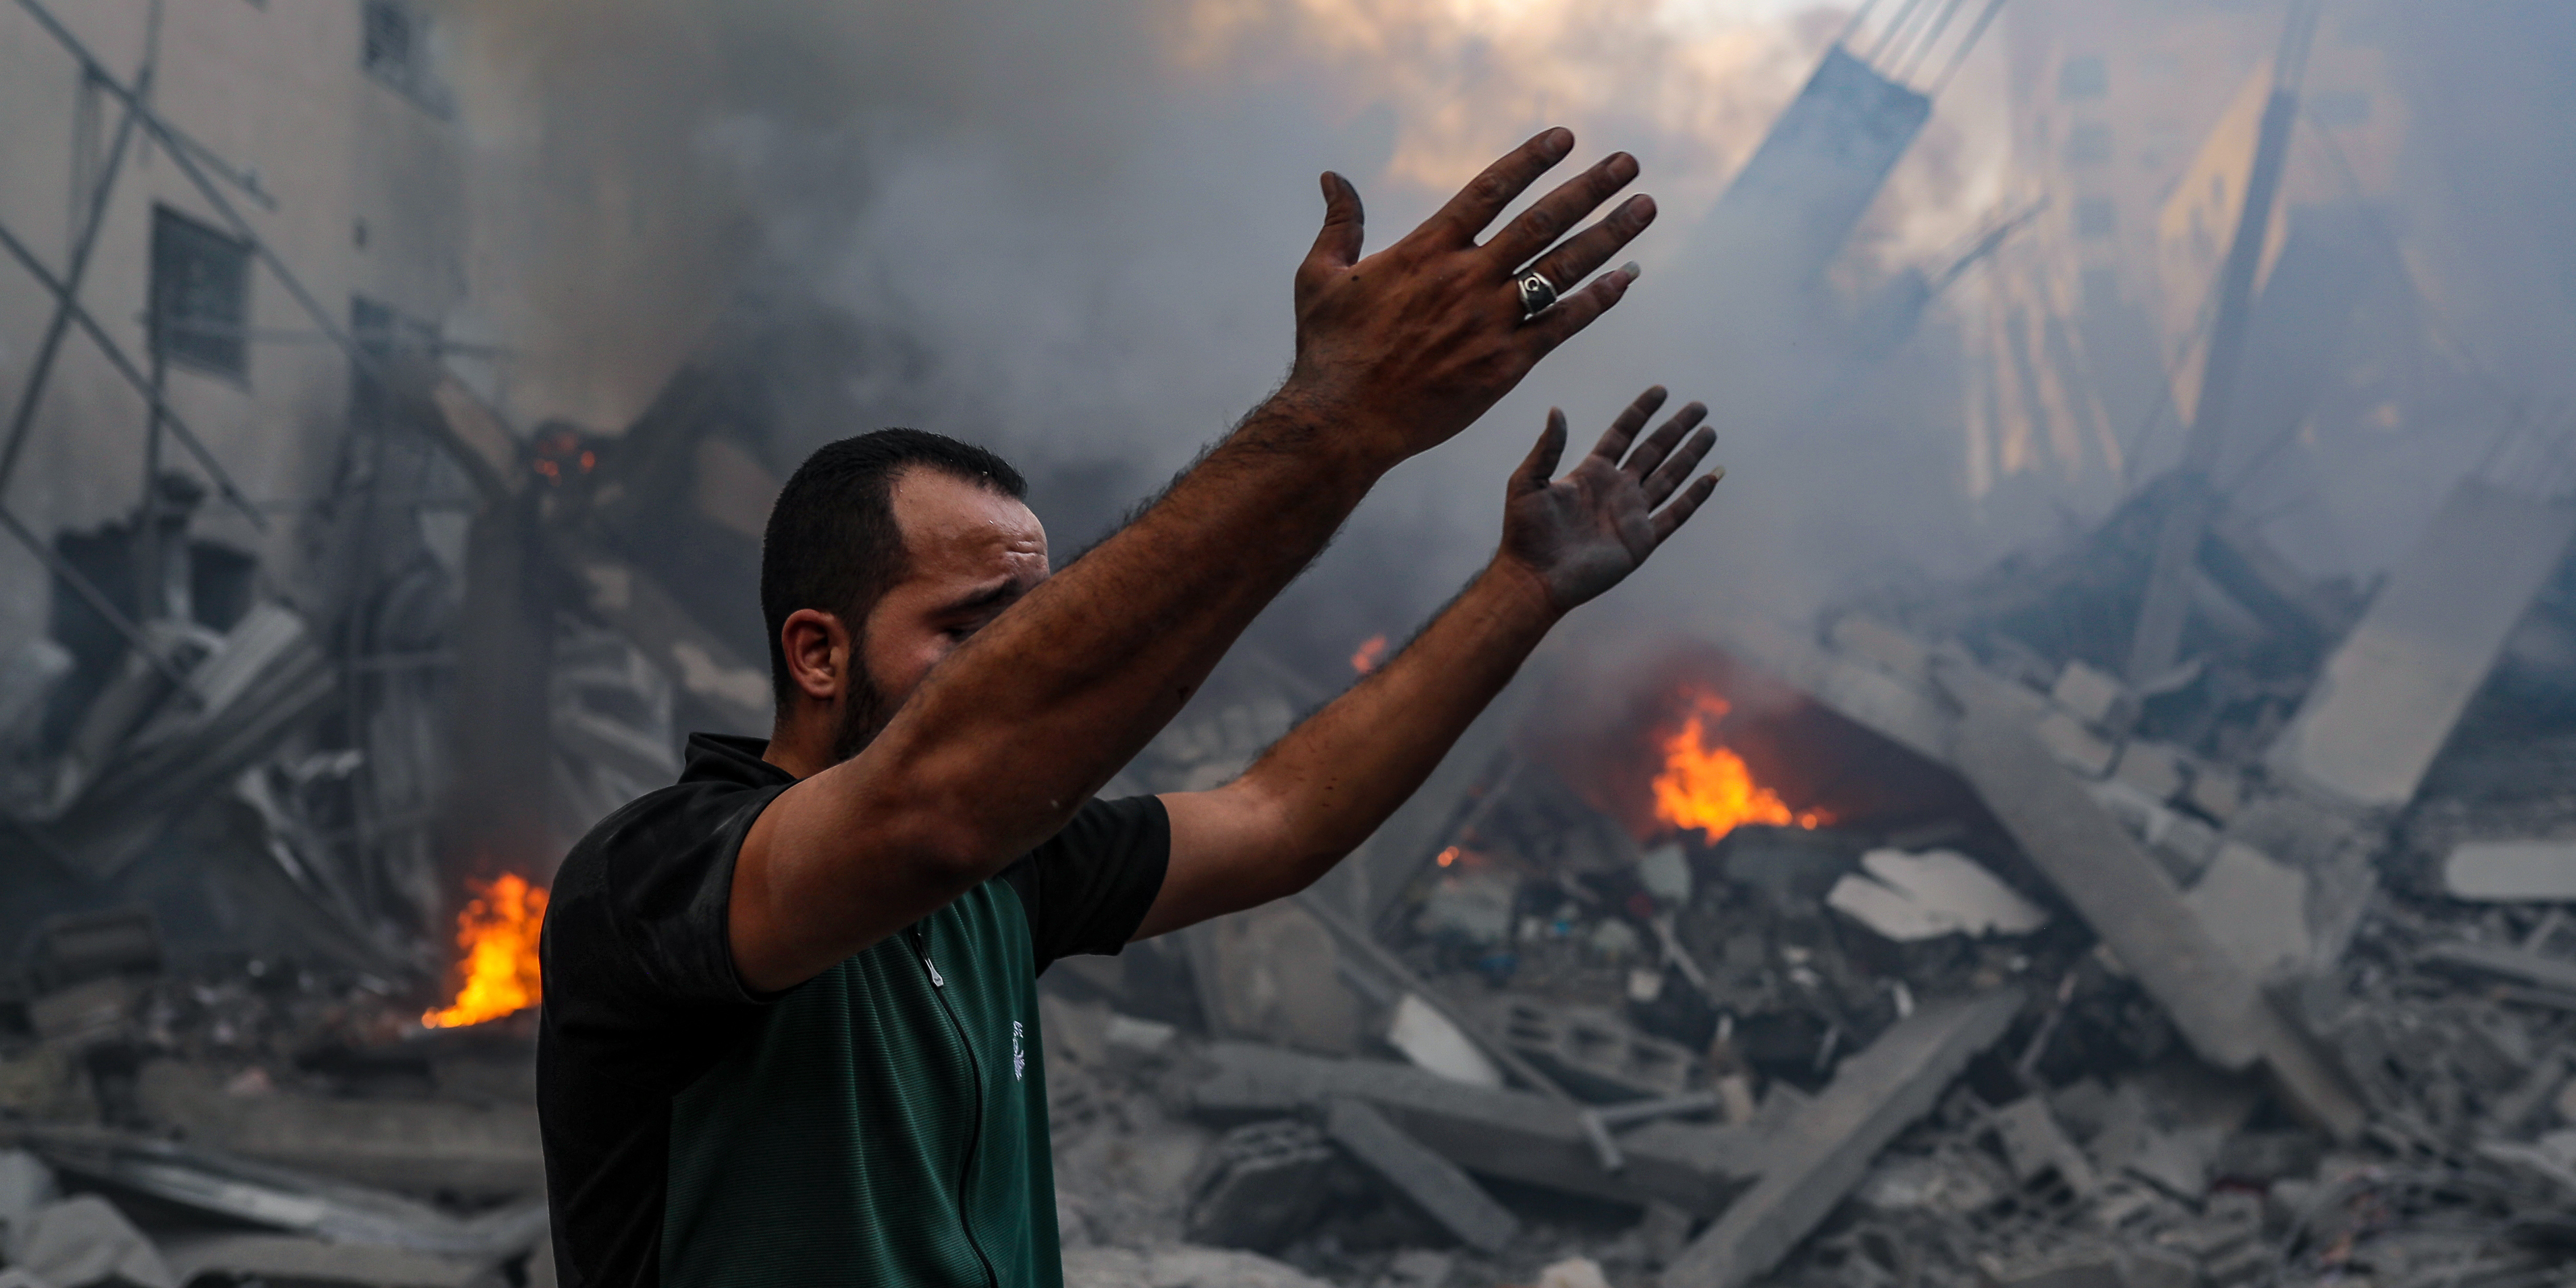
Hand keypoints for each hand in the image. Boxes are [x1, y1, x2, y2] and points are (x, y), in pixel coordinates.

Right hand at [1276, 128, 1656, 468]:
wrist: (1344, 422)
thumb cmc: (1328, 351)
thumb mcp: (1320, 277)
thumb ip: (1339, 223)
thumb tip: (1332, 177)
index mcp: (1426, 250)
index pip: (1490, 190)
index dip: (1531, 160)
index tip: (1566, 138)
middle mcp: (1466, 278)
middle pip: (1542, 222)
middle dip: (1590, 189)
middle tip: (1628, 165)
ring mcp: (1489, 321)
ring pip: (1562, 269)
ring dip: (1609, 236)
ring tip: (1644, 208)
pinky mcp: (1505, 364)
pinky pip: (1563, 324)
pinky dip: (1598, 300)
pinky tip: (1627, 278)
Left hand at [1496, 387, 1721, 612]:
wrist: (1535, 577)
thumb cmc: (1525, 532)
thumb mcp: (1528, 481)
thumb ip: (1547, 447)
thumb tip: (1557, 410)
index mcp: (1591, 473)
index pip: (1622, 434)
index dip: (1641, 412)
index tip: (1661, 391)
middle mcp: (1616, 489)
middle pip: (1653, 451)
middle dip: (1676, 429)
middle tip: (1699, 407)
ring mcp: (1632, 514)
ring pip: (1670, 477)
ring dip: (1690, 455)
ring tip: (1710, 433)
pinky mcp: (1642, 540)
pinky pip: (1675, 514)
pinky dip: (1694, 497)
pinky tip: (1712, 477)